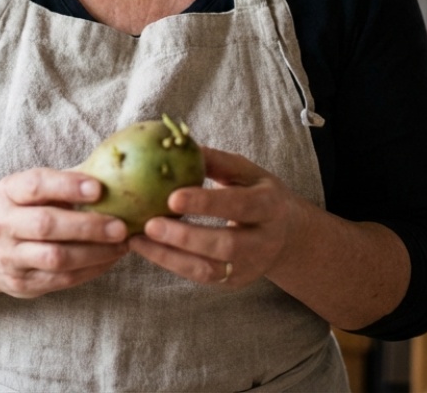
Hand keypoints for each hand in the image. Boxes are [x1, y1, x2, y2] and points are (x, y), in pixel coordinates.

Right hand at [0, 167, 129, 298]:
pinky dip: (91, 269)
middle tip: (120, 226)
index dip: (67, 186)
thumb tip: (114, 171)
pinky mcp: (23, 284)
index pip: (35, 185)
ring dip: (94, 252)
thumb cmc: (23, 211)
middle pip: (46, 225)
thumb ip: (65, 181)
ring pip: (55, 258)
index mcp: (8, 192)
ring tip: (121, 245)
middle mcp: (3, 224)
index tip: (98, 188)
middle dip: (87, 226)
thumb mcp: (32, 190)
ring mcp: (10, 257)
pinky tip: (109, 259)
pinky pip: (62, 279)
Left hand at [129, 147, 303, 287]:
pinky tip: (147, 248)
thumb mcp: (246, 172)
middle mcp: (264, 241)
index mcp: (269, 205)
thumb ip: (217, 161)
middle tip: (149, 224)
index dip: (206, 203)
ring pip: (210, 269)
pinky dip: (171, 264)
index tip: (172, 197)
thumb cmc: (257, 193)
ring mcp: (250, 266)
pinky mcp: (234, 281)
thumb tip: (179, 144)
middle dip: (185, 237)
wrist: (288, 234)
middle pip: (226, 245)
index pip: (239, 204)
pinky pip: (201, 277)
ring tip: (138, 240)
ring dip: (170, 257)